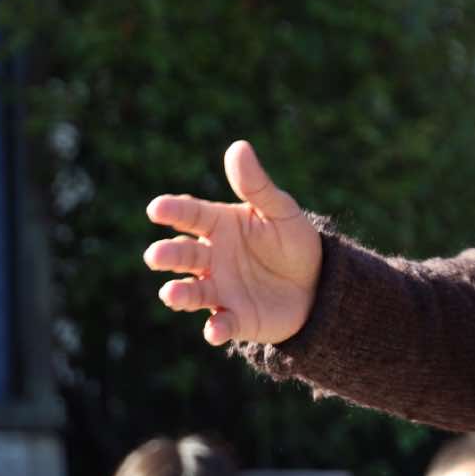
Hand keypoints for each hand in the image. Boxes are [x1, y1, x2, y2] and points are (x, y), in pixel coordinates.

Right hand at [145, 140, 322, 345]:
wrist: (318, 283)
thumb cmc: (292, 241)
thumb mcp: (280, 210)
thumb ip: (256, 185)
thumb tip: (238, 146)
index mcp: (220, 225)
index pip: (191, 216)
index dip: (173, 212)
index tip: (156, 208)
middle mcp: (211, 258)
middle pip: (183, 255)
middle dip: (168, 255)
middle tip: (156, 255)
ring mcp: (220, 289)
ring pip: (192, 292)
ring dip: (180, 294)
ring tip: (171, 293)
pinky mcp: (235, 318)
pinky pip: (221, 325)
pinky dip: (216, 328)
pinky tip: (215, 328)